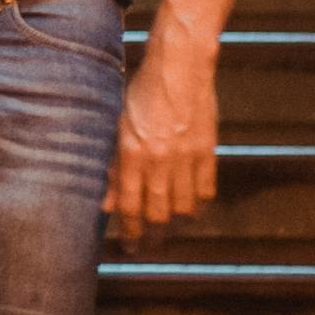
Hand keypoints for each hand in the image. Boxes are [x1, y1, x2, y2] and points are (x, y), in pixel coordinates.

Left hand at [106, 33, 219, 236]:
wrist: (180, 67)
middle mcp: (160, 159)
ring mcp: (186, 156)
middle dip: (152, 236)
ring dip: (176, 225)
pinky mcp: (208, 151)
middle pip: (158, 214)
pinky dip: (199, 206)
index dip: (130, 232)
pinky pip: (206, 191)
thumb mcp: (119, 127)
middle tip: (149, 245)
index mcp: (133, 153)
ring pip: (184, 209)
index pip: (130, 206)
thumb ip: (115, 169)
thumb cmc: (143, 94)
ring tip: (169, 230)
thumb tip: (107, 205)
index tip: (130, 247)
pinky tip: (191, 210)